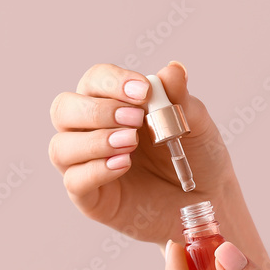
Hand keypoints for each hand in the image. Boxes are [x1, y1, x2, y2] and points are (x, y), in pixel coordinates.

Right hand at [49, 62, 233, 244]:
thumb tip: (173, 69)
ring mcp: (87, 166)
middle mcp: (92, 131)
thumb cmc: (197, 158)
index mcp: (112, 104)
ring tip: (131, 143)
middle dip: (97, 111)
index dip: (112, 81)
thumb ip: (180, 98)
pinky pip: (75, 182)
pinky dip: (96, 170)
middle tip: (135, 119)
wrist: (209, 200)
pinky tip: (123, 165)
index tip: (142, 91)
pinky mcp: (91, 199)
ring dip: (94, 141)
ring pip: (61, 147)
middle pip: (64, 109)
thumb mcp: (195, 123)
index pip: (93, 81)